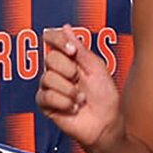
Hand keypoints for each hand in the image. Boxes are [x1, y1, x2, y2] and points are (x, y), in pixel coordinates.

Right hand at [38, 25, 120, 150]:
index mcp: (69, 59)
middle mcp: (57, 71)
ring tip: (80, 99)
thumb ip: (80, 49)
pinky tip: (73, 108)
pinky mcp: (46, 104)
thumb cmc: (106, 98)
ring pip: (48, 78)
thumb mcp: (97, 68)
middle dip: (69, 70)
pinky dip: (64, 102)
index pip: (52, 39)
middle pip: (49, 58)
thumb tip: (65, 27)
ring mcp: (50, 87)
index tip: (72, 51)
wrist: (106, 124)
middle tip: (80, 81)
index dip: (57, 40)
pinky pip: (46, 96)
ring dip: (69, 90)